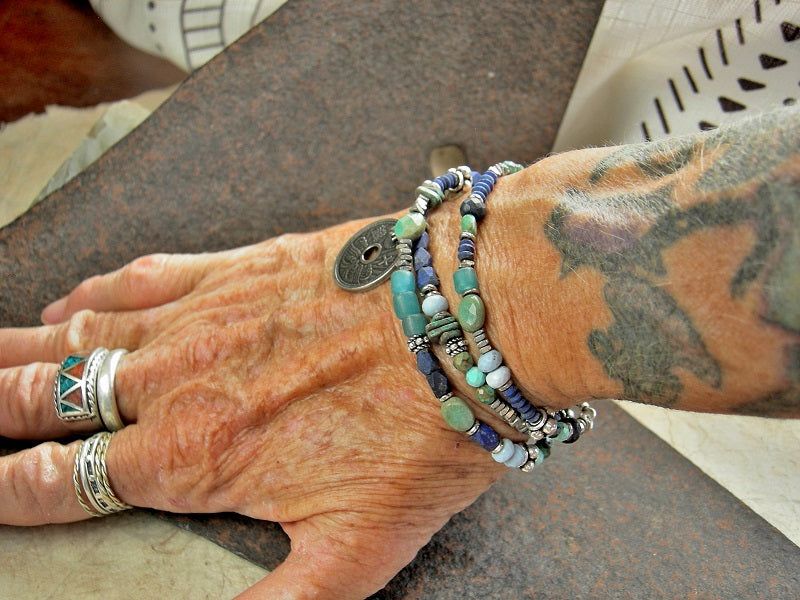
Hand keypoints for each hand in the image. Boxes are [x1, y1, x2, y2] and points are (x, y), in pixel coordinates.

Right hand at [0, 218, 505, 598]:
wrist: (469, 323)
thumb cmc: (424, 429)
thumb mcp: (356, 553)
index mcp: (195, 456)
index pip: (64, 480)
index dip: (13, 488)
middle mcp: (181, 382)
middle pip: (51, 398)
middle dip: (0, 408)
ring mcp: (204, 317)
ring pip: (80, 336)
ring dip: (23, 352)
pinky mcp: (239, 267)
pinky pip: (141, 279)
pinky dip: (92, 293)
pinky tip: (70, 300)